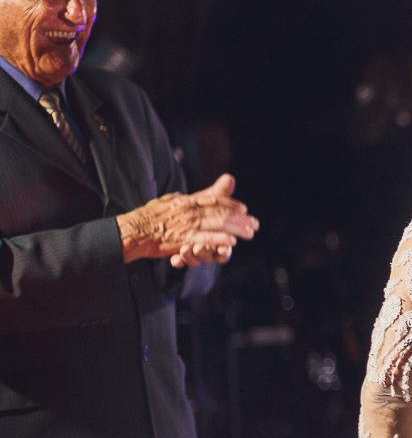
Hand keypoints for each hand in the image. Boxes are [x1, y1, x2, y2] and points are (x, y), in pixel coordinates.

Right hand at [116, 174, 258, 266]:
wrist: (132, 230)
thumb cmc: (149, 217)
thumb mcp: (170, 201)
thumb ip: (186, 199)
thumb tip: (194, 194)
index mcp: (187, 201)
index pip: (214, 200)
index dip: (232, 204)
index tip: (244, 209)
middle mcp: (190, 210)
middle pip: (222, 211)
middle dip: (240, 218)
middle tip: (254, 224)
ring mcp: (187, 224)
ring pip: (218, 223)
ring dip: (237, 228)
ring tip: (250, 233)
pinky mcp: (183, 239)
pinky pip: (205, 238)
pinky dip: (219, 239)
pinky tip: (232, 242)